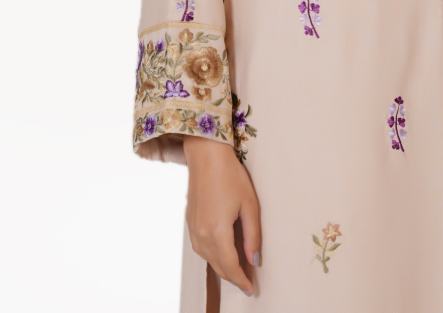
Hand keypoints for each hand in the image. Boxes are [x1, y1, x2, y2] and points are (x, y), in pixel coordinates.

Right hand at [182, 135, 260, 296]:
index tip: (251, 289)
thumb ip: (252, 236)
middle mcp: (202, 232)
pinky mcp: (189, 218)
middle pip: (217, 265)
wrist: (205, 153)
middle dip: (232, 277)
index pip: (231, 266)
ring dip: (220, 267)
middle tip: (246, 282)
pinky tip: (218, 252)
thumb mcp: (249, 206)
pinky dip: (209, 255)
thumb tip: (253, 260)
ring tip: (234, 270)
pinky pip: (198, 246)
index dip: (241, 281)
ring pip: (206, 257)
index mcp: (218, 231)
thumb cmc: (230, 175)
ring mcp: (193, 226)